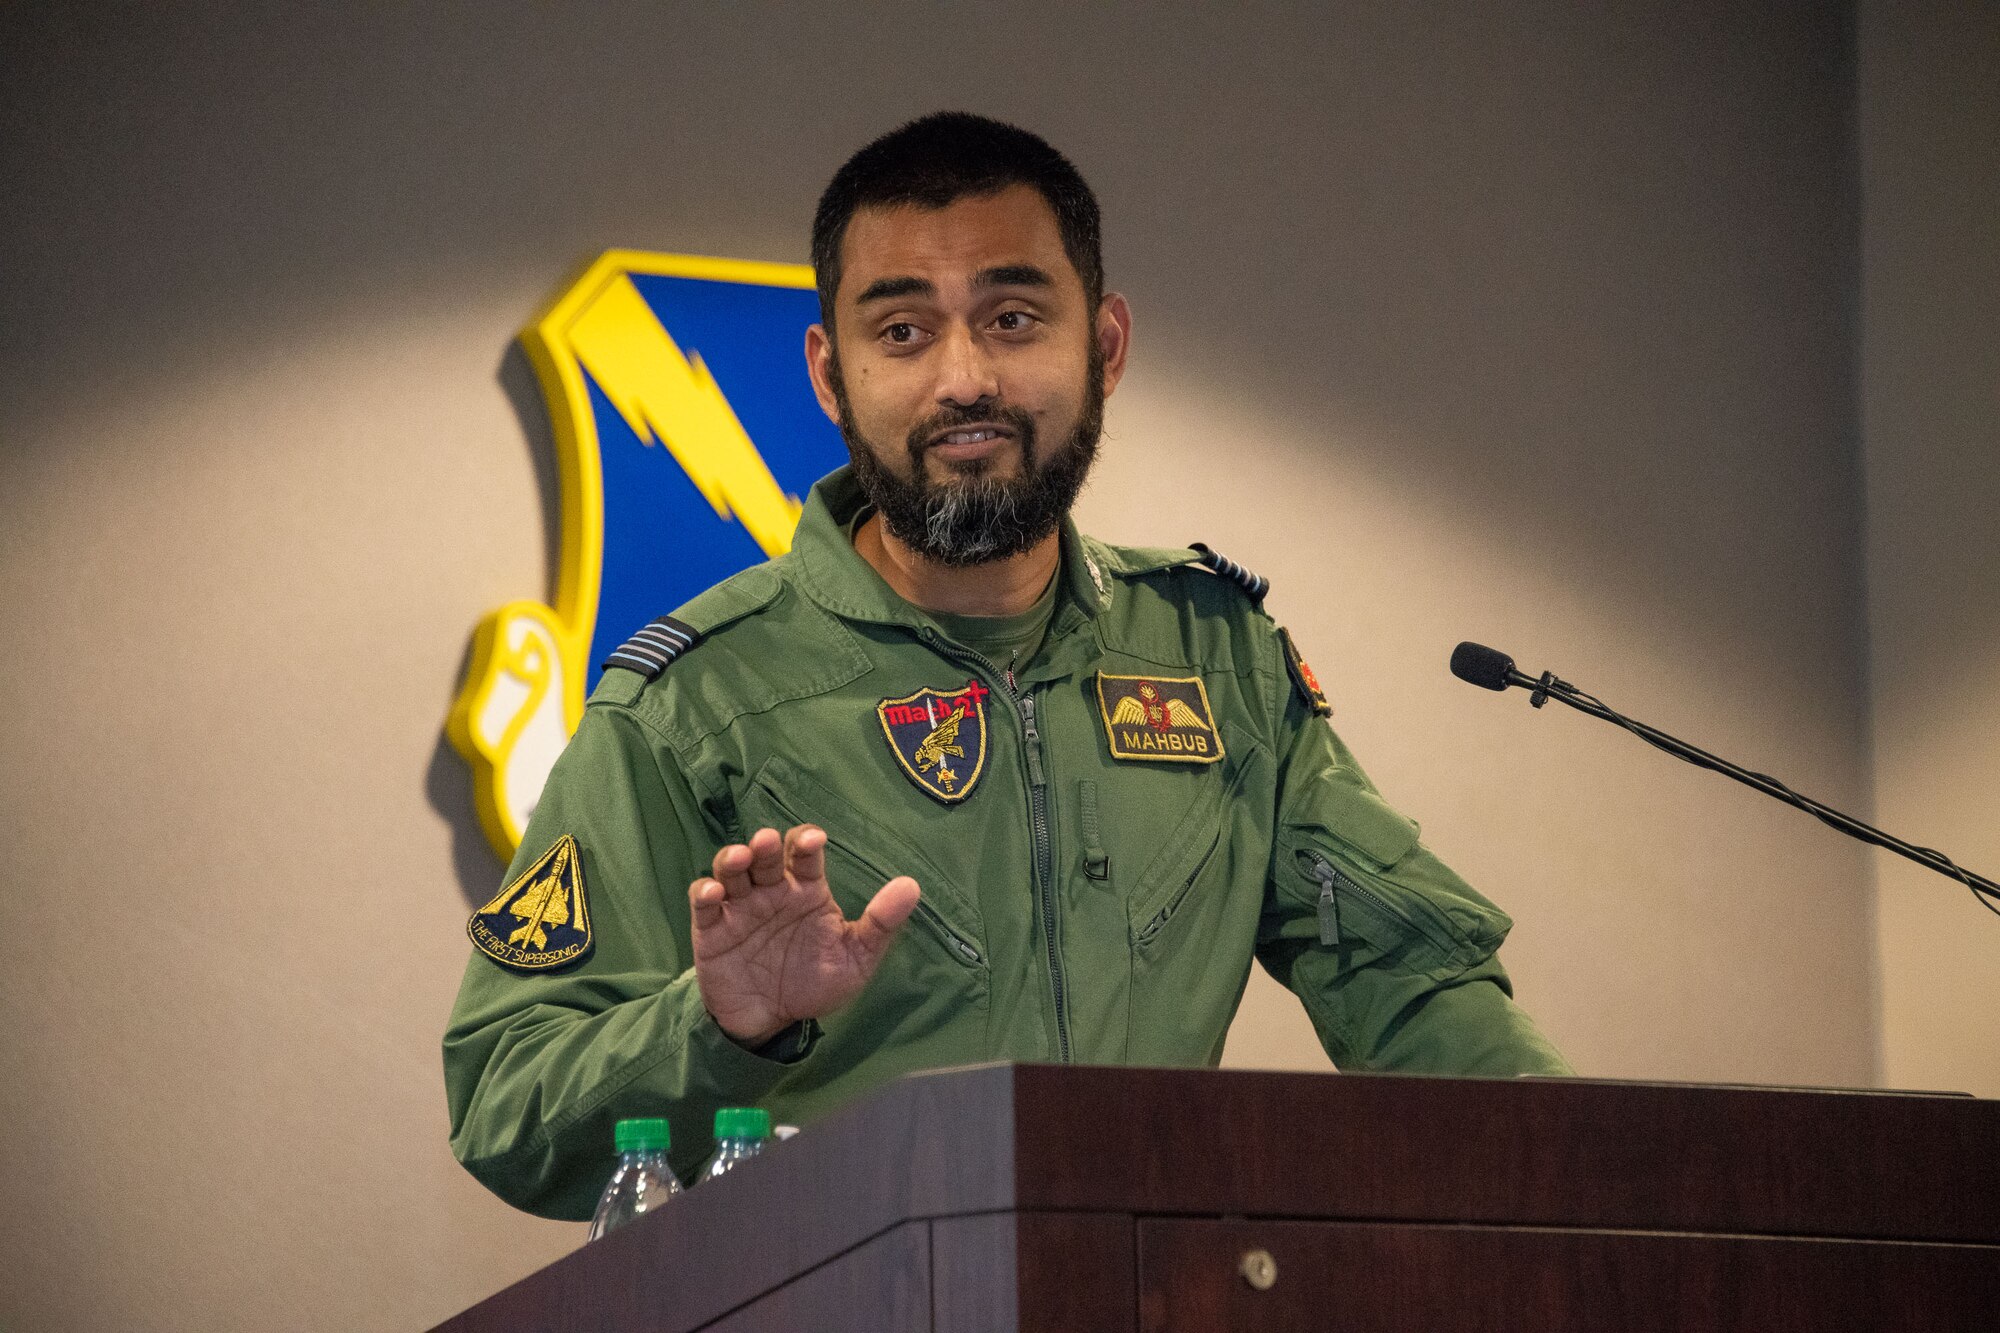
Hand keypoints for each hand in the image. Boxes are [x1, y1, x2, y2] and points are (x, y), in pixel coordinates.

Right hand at [689, 825, 920, 1045]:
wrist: (772, 1023)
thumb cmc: (814, 982)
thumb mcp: (855, 958)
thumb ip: (881, 923)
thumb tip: (912, 885)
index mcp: (807, 891)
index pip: (805, 855)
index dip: (806, 841)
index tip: (814, 840)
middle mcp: (772, 892)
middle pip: (765, 856)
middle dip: (765, 845)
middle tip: (767, 843)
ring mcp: (740, 908)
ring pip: (731, 870)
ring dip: (732, 859)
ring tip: (740, 859)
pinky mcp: (711, 930)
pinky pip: (703, 905)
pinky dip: (704, 893)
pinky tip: (713, 893)